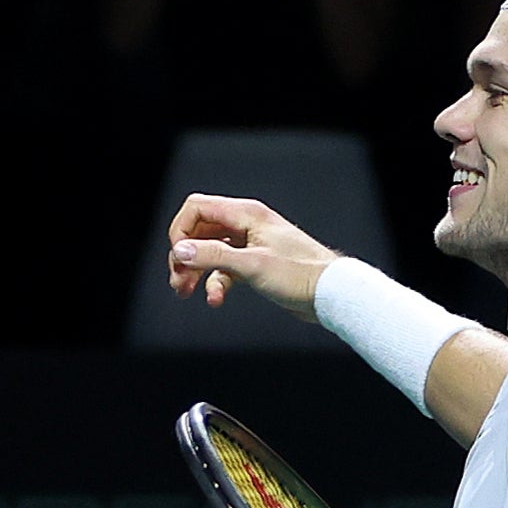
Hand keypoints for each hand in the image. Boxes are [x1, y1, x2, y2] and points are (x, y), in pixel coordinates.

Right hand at [164, 193, 337, 318]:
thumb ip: (213, 256)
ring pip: (209, 251)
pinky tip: (216, 299)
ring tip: (185, 292)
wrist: (329, 293)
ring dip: (195, 271)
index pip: (197, 208)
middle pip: (199, 230)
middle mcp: (246, 223)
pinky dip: (216, 283)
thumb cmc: (299, 274)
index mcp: (246, 213)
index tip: (180, 257)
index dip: (181, 231)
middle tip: (178, 282)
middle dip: (185, 256)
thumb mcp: (251, 265)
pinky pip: (224, 268)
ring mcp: (249, 243)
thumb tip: (181, 251)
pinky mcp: (254, 263)